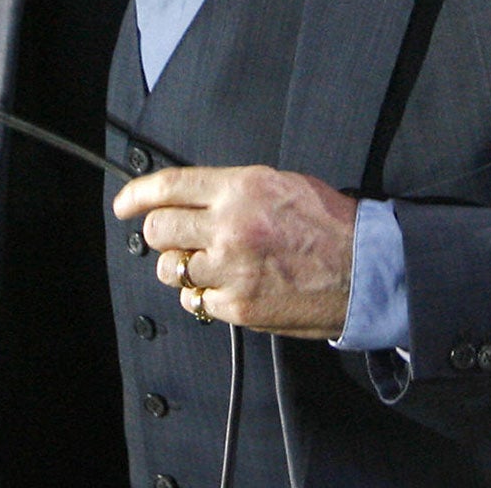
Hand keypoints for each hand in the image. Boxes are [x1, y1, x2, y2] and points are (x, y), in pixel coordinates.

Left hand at [112, 164, 357, 338]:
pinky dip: (204, 296)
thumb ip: (231, 190)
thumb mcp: (279, 183)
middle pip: (159, 230)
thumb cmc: (329, 224)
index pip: (169, 187)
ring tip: (204, 264)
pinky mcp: (240, 306)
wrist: (367, 269)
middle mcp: (229, 227)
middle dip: (160, 234)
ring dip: (181, 267)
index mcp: (239, 189)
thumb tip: (191, 198)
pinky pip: (197, 302)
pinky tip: (224, 288)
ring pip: (173, 270)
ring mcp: (232, 270)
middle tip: (173, 238)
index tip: (123, 204)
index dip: (136, 195)